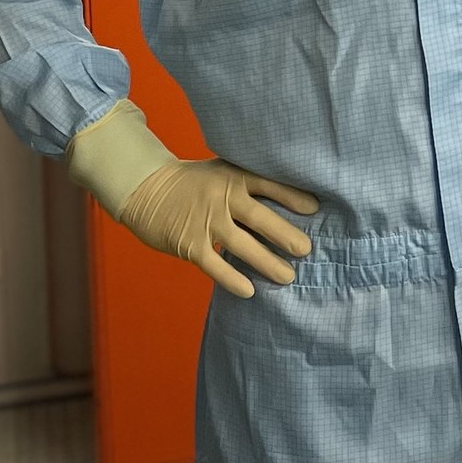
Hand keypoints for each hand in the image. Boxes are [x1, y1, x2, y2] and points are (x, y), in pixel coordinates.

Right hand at [118, 157, 316, 299]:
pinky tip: (250, 290)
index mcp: (234, 176)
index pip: (269, 185)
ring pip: (242, 245)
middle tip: (306, 251)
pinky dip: (233, 279)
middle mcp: (222, 197)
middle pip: (260, 218)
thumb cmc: (194, 184)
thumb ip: (249, 185)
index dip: (293, 197)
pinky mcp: (189, 243)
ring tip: (288, 277)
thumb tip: (290, 207)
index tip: (315, 210)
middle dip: (285, 235)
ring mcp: (205, 221)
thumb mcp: (222, 172)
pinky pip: (215, 265)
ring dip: (267, 263)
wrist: (146, 188)